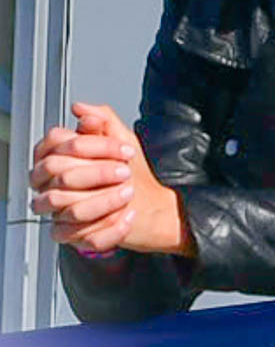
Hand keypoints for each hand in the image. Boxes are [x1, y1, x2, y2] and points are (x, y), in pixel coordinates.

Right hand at [31, 103, 194, 257]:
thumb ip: (103, 121)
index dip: (92, 145)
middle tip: (126, 171)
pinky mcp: (73, 237)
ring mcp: (59, 214)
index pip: (57, 146)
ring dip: (106, 201)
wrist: (150, 207)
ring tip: (128, 193)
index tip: (123, 149)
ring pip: (73, 210)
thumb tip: (81, 109)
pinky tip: (128, 216)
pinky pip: (86, 237)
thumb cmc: (131, 173)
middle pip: (62, 177)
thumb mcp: (121, 140)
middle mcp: (51, 187)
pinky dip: (112, 228)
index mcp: (57, 159)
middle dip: (99, 173)